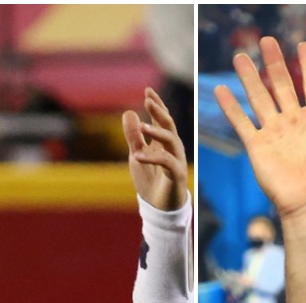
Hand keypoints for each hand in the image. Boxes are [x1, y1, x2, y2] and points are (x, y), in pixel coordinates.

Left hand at [123, 88, 186, 211]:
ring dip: (156, 132)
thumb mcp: (137, 155)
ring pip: (171, 140)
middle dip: (159, 111)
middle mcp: (173, 148)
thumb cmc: (150, 182)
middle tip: (147, 100)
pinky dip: (152, 158)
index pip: (163, 118)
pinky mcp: (177, 175)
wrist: (159, 209)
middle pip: (169, 124)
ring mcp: (177, 160)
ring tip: (142, 127)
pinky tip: (137, 156)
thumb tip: (128, 111)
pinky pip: (167, 162)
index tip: (147, 90)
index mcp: (164, 142)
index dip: (157, 104)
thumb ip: (134, 136)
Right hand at [215, 38, 305, 221]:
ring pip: (259, 98)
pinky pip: (241, 122)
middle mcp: (294, 121)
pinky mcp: (258, 147)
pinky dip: (230, 107)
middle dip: (274, 62)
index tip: (303, 45)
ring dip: (249, 77)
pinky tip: (221, 90)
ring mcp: (275, 133)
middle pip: (281, 84)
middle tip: (267, 41)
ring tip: (240, 57)